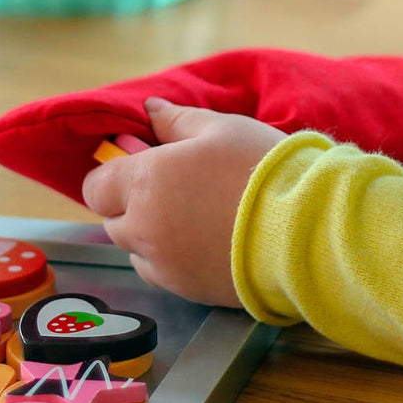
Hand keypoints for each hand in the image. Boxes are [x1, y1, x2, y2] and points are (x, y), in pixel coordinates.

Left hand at [81, 97, 286, 306]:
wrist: (306, 229)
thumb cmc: (260, 168)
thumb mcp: (220, 129)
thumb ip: (176, 121)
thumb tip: (149, 109)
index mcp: (143, 183)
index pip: (95, 187)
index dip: (112, 175)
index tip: (138, 166)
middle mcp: (143, 229)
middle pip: (112, 221)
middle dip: (131, 204)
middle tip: (173, 188)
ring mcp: (165, 266)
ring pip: (136, 251)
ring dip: (150, 236)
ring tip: (194, 218)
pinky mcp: (189, 292)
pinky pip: (163, 275)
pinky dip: (172, 260)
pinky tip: (208, 242)